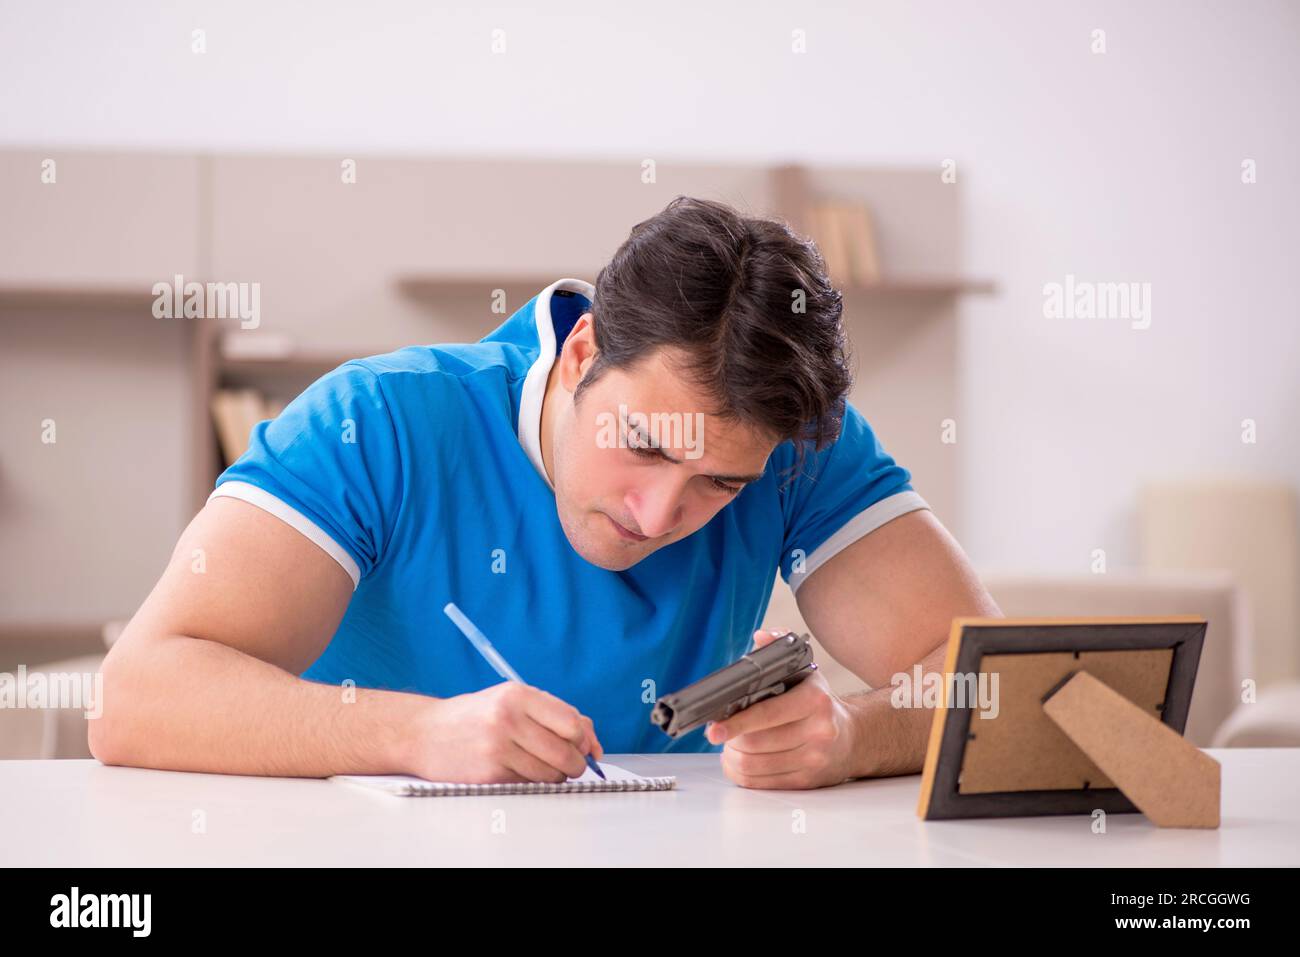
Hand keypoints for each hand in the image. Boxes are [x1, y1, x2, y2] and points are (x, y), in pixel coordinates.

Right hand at [405, 682, 603, 783]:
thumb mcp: (512, 701)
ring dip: (555, 776)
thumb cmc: (476, 717)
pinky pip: (529, 785)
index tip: (584, 746)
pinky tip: (518, 770)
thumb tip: (594, 744)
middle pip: (566, 752)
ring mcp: (497, 747)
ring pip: (551, 774)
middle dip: (575, 763)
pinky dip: (532, 782)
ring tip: (540, 766)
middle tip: (569, 764)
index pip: (572, 722)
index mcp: (518, 695)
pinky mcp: (489, 774)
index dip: (585, 739)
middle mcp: (508, 718)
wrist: (424, 733)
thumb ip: (555, 715)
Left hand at [707, 628, 857, 789]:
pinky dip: (741, 773)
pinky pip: (760, 783)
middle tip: (720, 731)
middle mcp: (818, 732)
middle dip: (730, 738)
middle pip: (755, 743)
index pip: (767, 715)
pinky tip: (739, 760)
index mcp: (814, 701)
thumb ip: (779, 649)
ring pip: (754, 766)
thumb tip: (762, 636)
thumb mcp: (804, 672)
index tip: (714, 729)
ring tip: (730, 745)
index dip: (736, 723)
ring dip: (732, 757)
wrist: (853, 738)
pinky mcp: (806, 782)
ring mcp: (814, 760)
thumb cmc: (819, 703)